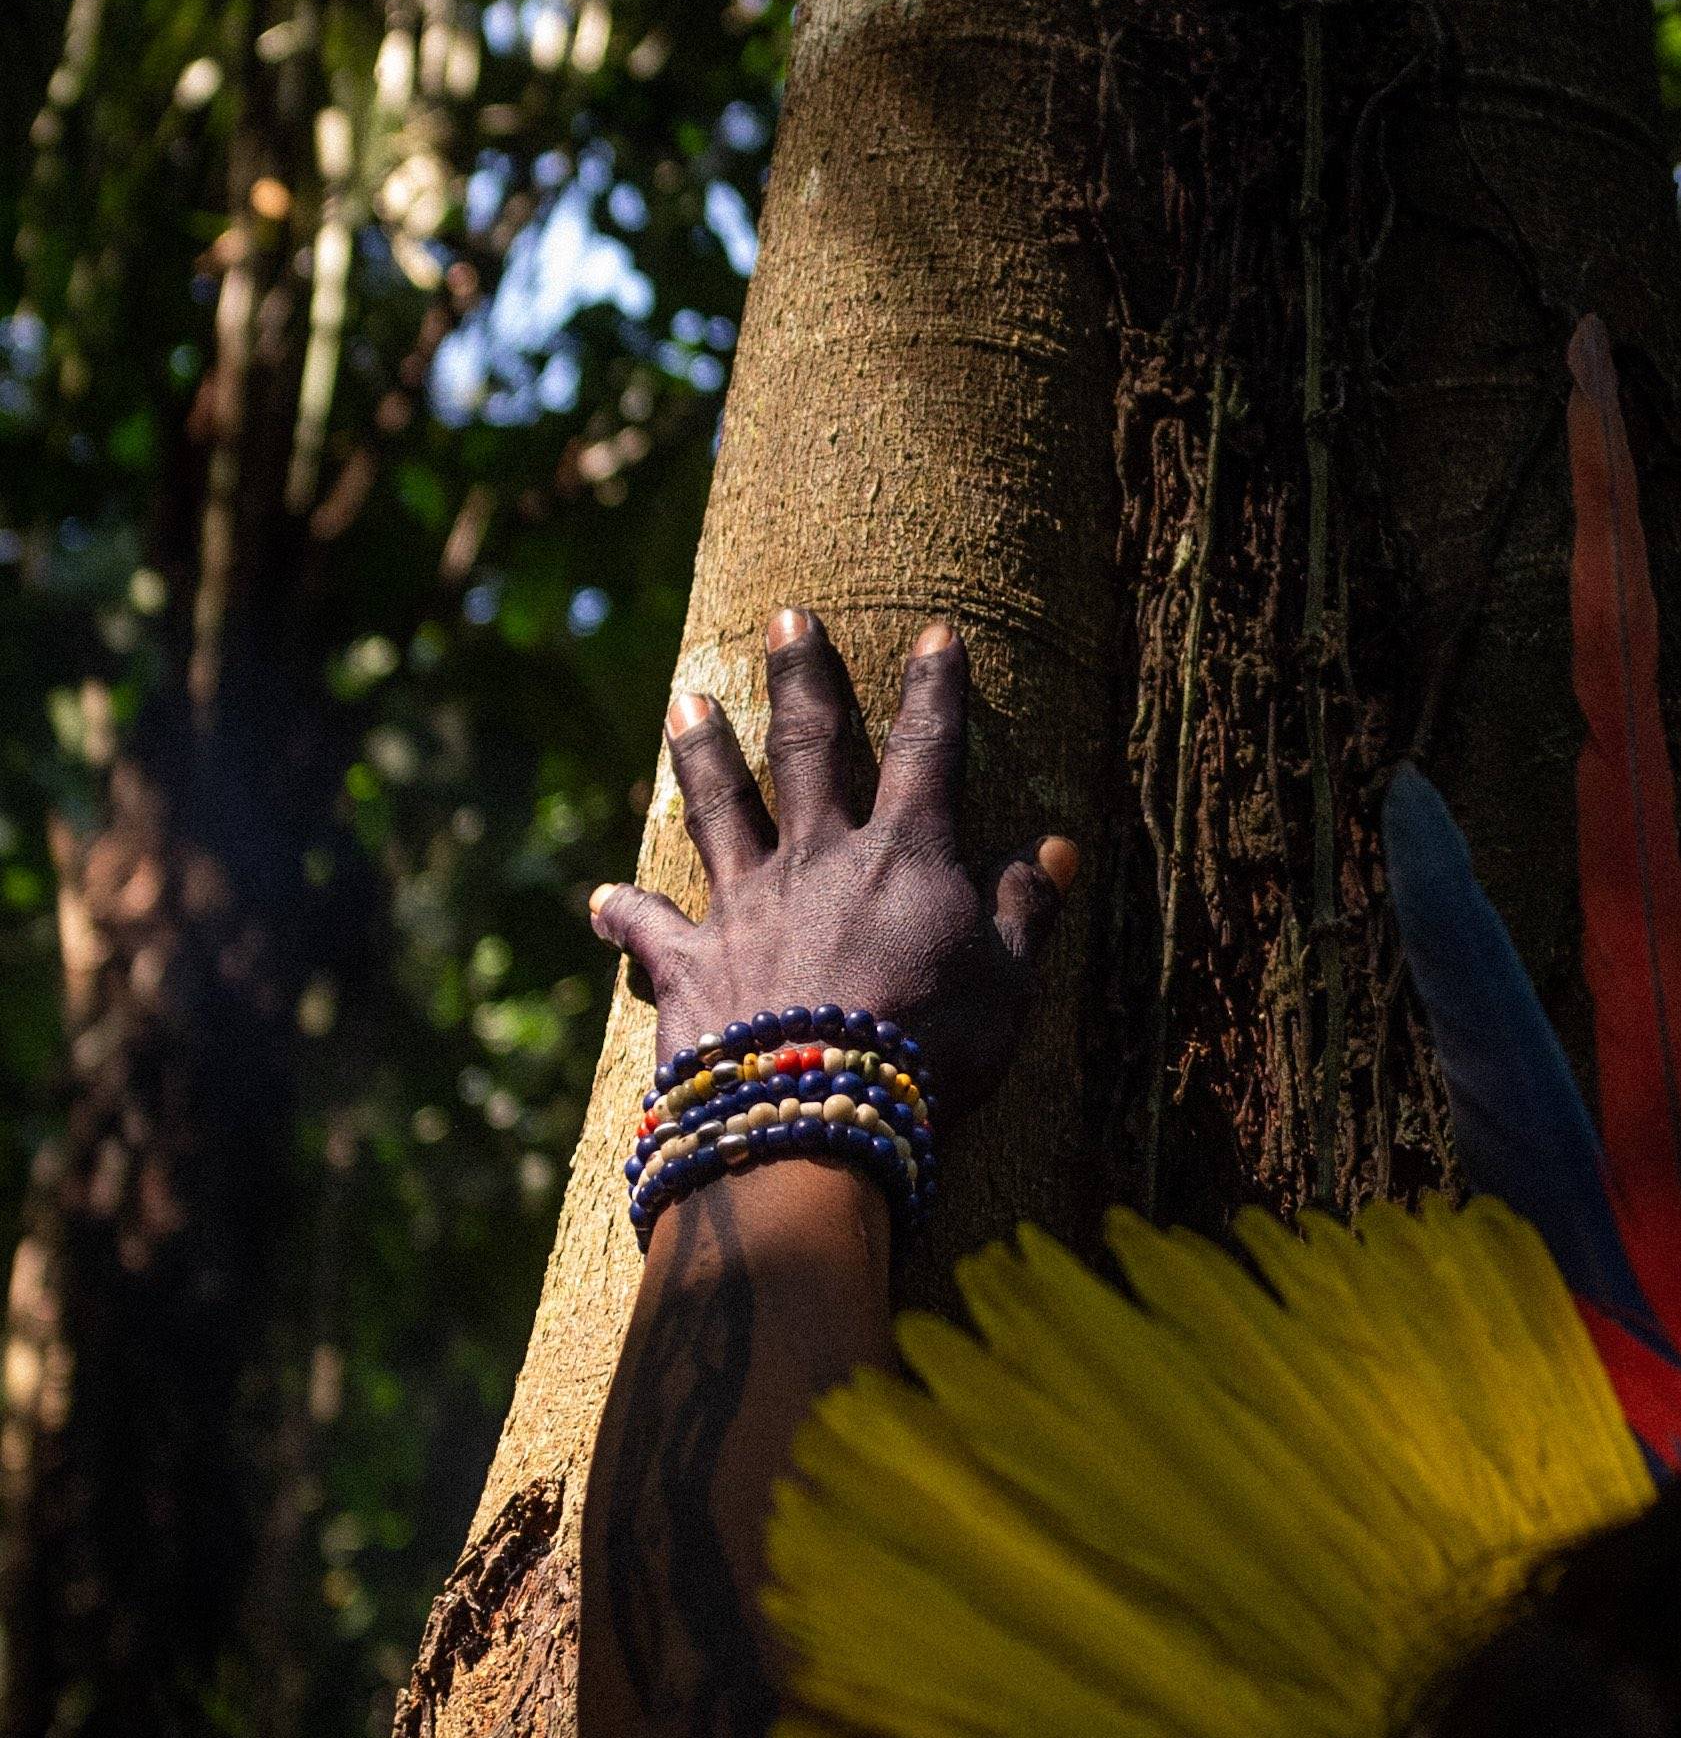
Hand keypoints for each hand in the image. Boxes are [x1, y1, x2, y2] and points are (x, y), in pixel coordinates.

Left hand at [588, 606, 1076, 1116]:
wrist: (818, 1120)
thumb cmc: (931, 1056)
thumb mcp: (1007, 986)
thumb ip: (1024, 912)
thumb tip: (1054, 848)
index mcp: (904, 856)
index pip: (928, 751)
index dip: (937, 690)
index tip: (938, 636)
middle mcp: (817, 859)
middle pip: (808, 749)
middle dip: (803, 677)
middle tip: (786, 617)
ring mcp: (746, 905)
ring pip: (718, 807)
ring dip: (702, 751)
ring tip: (683, 698)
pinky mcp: (690, 962)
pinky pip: (649, 928)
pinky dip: (624, 912)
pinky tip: (600, 899)